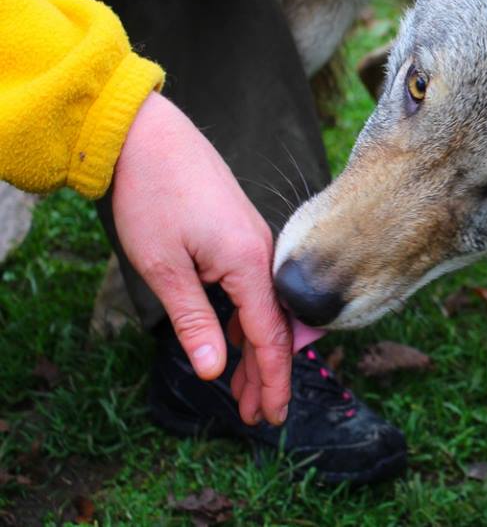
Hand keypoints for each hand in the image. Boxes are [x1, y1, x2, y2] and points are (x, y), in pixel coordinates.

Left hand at [112, 93, 290, 425]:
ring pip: (263, 307)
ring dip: (254, 349)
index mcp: (249, 262)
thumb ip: (193, 320)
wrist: (148, 135)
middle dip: (265, 373)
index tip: (273, 414)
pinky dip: (245, 321)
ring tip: (242, 389)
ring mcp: (253, 241)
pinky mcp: (240, 233)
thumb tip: (212, 370)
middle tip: (254, 415)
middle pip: (272, 325)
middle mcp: (262, 252)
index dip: (273, 379)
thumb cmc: (153, 195)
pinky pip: (253, 288)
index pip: (270, 335)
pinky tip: (230, 340)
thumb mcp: (163, 267)